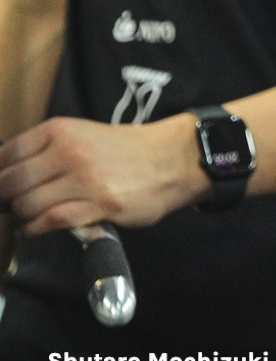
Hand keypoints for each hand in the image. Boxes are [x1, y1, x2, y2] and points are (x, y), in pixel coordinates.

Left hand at [0, 114, 208, 236]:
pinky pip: (50, 221)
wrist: (173, 159)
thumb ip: (47, 151)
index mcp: (61, 131)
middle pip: (9, 184)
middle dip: (2, 200)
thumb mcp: (82, 136)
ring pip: (26, 204)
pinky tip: (34, 229)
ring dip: (20, 216)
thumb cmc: (127, 151)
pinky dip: (34, 230)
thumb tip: (8, 174)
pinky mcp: (98, 205)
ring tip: (25, 218)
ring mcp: (84, 179)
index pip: (6, 155)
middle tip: (7, 206)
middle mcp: (69, 152)